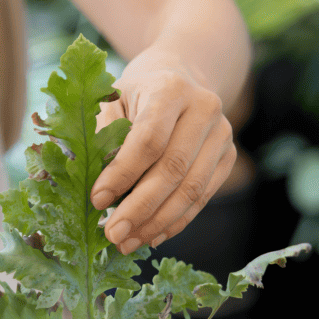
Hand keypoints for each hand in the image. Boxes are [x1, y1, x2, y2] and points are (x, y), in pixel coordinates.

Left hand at [90, 51, 236, 254]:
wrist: (178, 76)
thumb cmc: (134, 94)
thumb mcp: (111, 102)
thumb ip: (101, 139)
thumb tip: (90, 189)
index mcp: (170, 88)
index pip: (148, 139)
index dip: (122, 174)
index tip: (96, 200)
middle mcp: (204, 108)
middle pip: (173, 169)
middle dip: (140, 208)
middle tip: (113, 234)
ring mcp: (222, 134)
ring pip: (191, 189)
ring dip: (157, 223)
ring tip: (128, 242)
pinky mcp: (228, 156)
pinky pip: (203, 198)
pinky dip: (175, 222)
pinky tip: (151, 236)